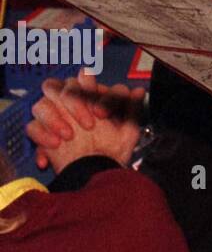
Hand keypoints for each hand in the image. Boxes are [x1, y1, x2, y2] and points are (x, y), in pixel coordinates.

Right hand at [27, 71, 144, 171]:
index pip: (84, 77)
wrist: (95, 174)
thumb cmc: (113, 149)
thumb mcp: (128, 130)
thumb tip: (139, 91)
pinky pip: (31, 127)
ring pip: (41, 104)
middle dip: (74, 103)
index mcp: (90, 96)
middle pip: (59, 86)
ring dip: (54, 118)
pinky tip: (55, 146)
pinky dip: (42, 135)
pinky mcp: (41, 134)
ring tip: (70, 136)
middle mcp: (69, 102)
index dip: (93, 93)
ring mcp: (53, 116)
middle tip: (88, 125)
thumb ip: (132, 108)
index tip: (102, 114)